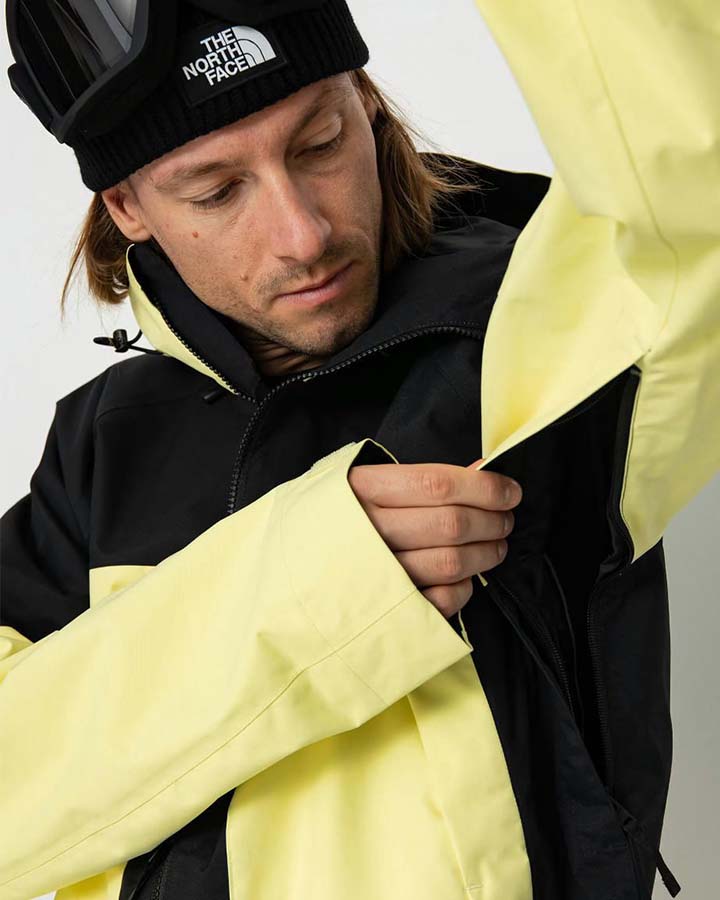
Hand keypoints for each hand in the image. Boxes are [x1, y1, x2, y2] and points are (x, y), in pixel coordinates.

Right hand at [348, 458, 521, 618]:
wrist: (295, 569)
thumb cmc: (346, 521)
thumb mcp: (372, 487)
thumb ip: (427, 481)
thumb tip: (484, 471)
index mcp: (362, 491)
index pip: (436, 484)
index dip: (484, 488)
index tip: (510, 492)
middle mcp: (366, 531)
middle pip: (451, 524)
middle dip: (492, 521)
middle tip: (505, 520)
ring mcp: (376, 575)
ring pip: (452, 562)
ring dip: (486, 553)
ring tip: (495, 546)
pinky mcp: (386, 610)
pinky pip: (442, 600)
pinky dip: (465, 588)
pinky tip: (465, 577)